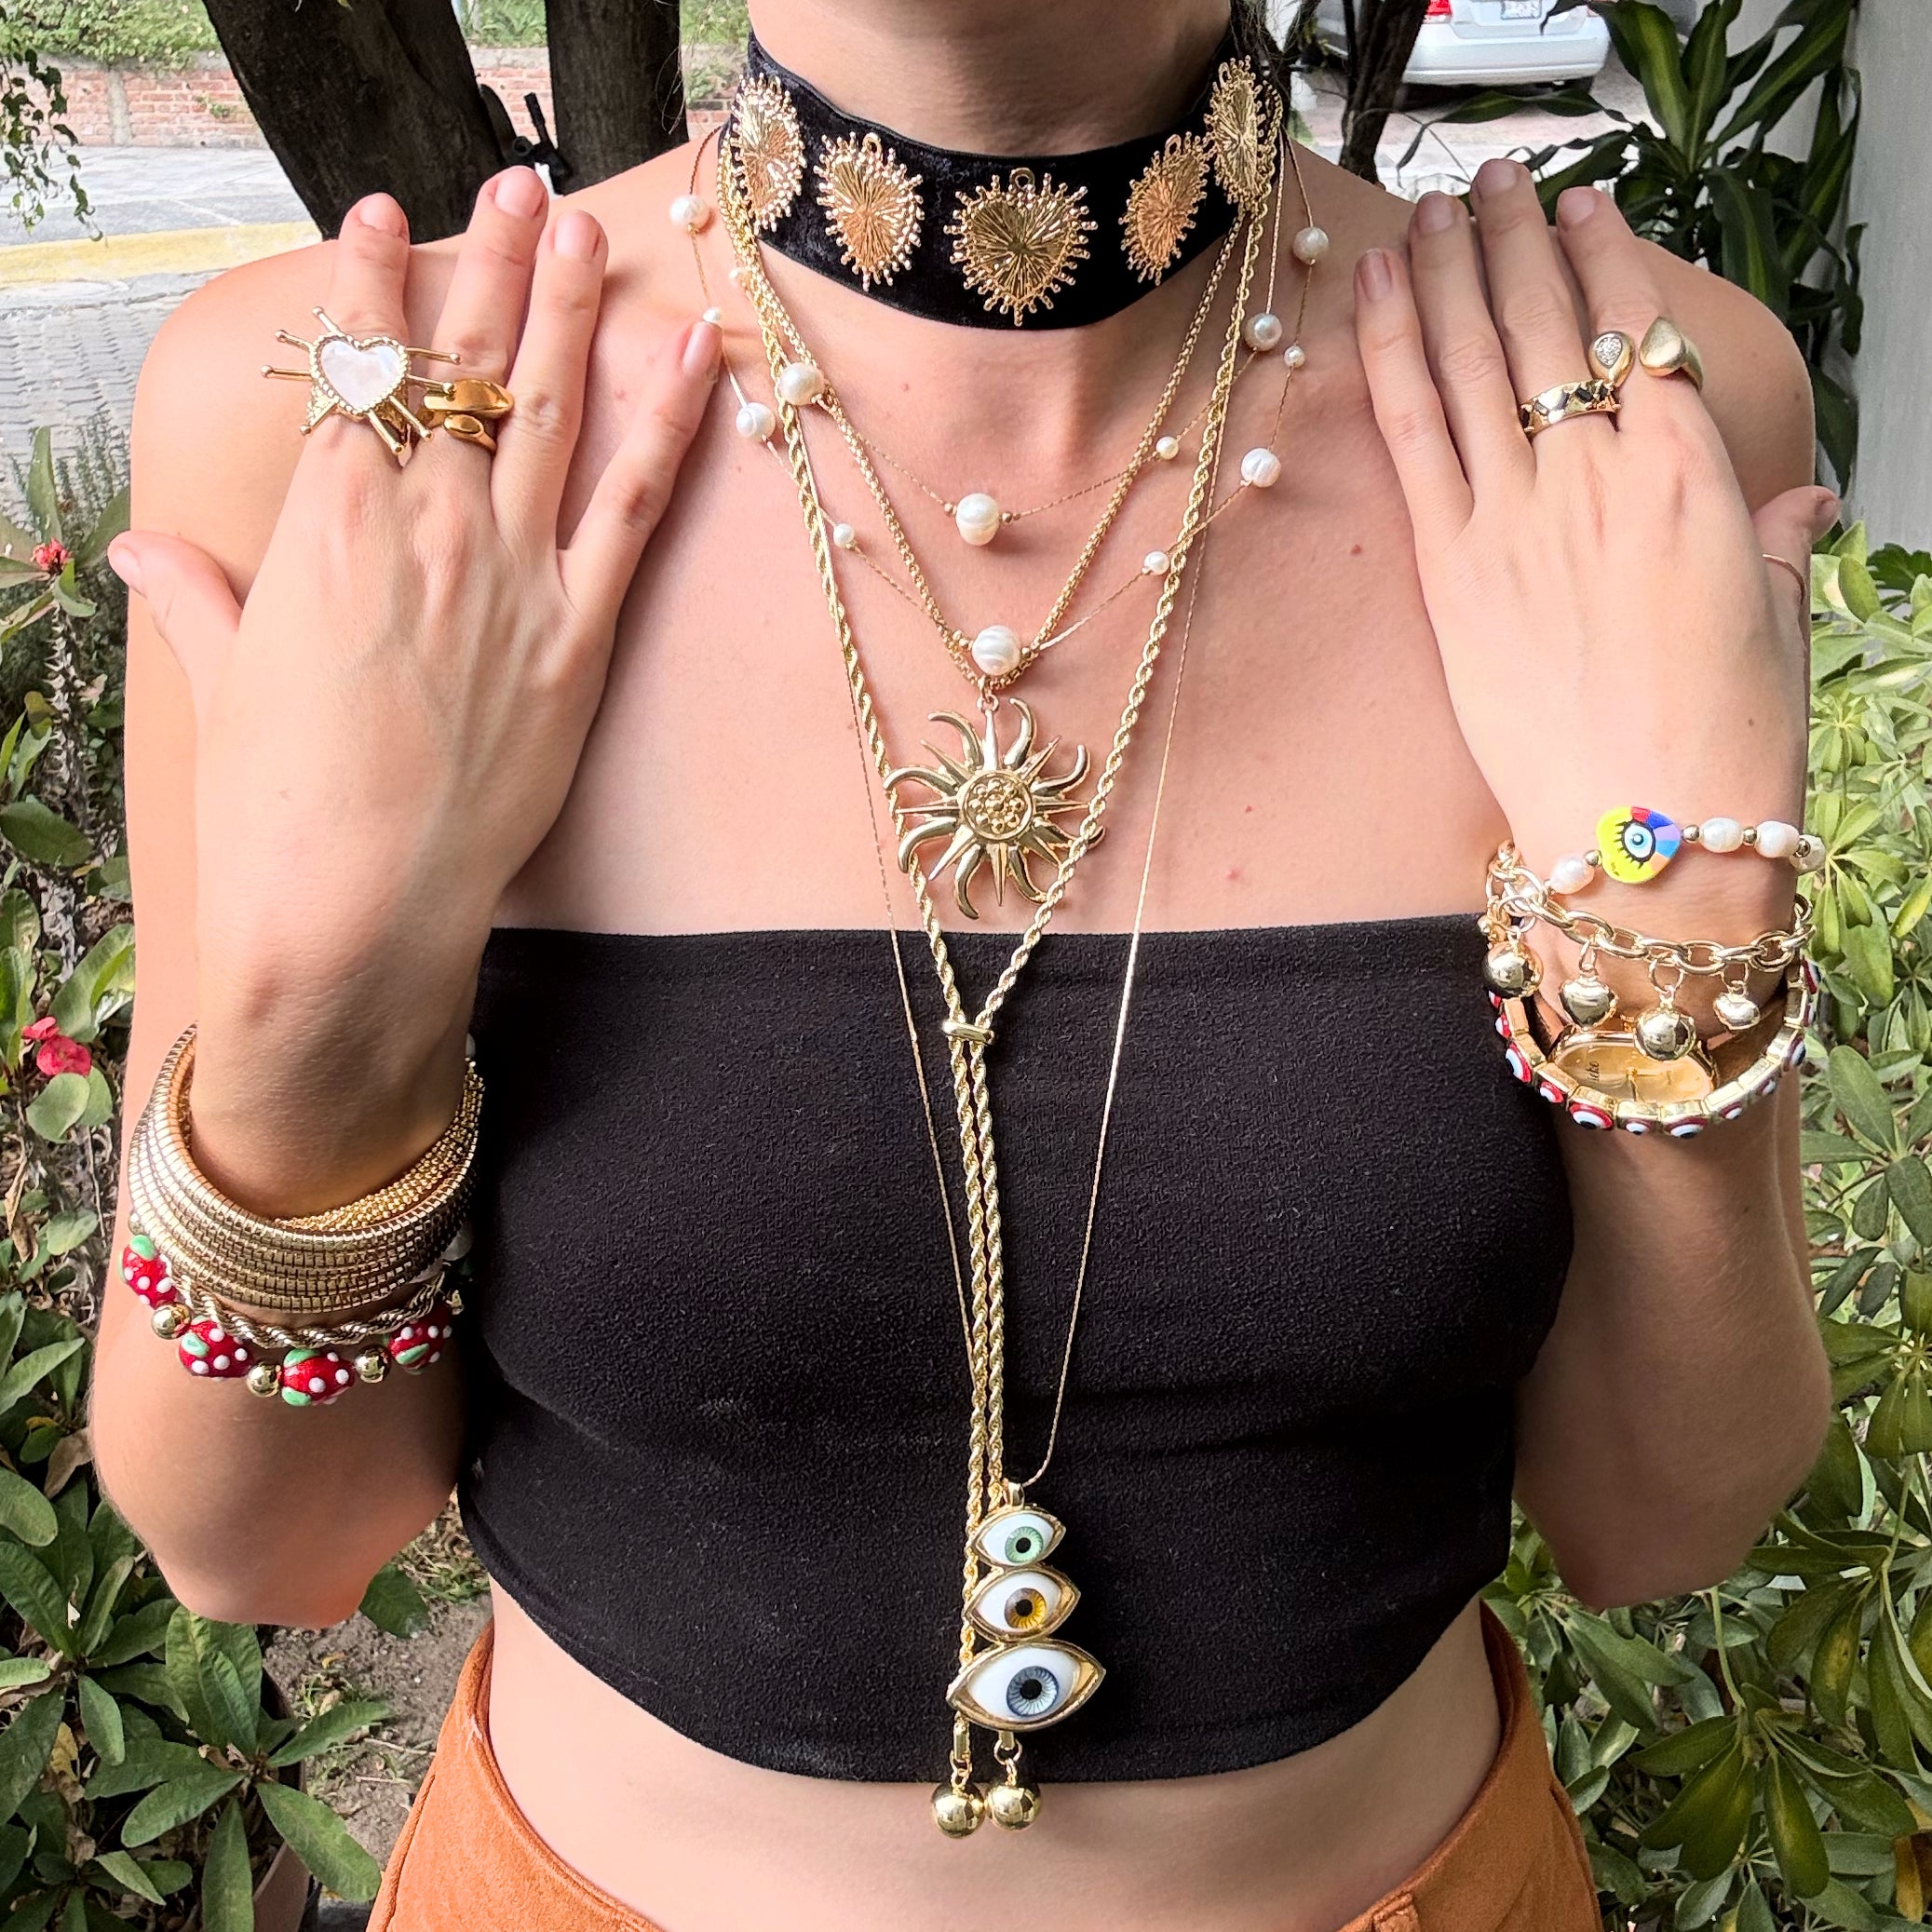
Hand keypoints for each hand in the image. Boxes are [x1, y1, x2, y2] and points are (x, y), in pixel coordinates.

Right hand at [110, 172, 720, 1203]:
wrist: (354, 912)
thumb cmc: (275, 808)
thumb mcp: (221, 687)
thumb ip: (198, 600)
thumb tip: (144, 553)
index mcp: (327, 527)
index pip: (357, 375)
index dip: (370, 291)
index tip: (380, 220)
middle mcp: (428, 531)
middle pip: (464, 372)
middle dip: (491, 269)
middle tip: (516, 191)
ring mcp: (514, 579)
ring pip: (547, 413)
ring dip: (572, 313)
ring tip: (588, 233)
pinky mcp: (579, 639)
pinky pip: (633, 508)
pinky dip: (666, 426)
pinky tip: (692, 354)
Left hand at [1352, 164, 1833, 929]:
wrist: (1650, 840)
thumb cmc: (1723, 742)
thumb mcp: (1774, 622)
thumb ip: (1771, 539)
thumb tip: (1797, 498)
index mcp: (1691, 478)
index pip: (1639, 336)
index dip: (1604, 261)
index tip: (1580, 211)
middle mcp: (1598, 480)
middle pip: (1549, 327)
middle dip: (1515, 240)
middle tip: (1492, 184)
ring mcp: (1515, 520)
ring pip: (1474, 361)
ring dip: (1447, 272)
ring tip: (1431, 211)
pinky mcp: (1450, 571)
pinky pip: (1411, 434)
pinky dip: (1389, 354)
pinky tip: (1372, 293)